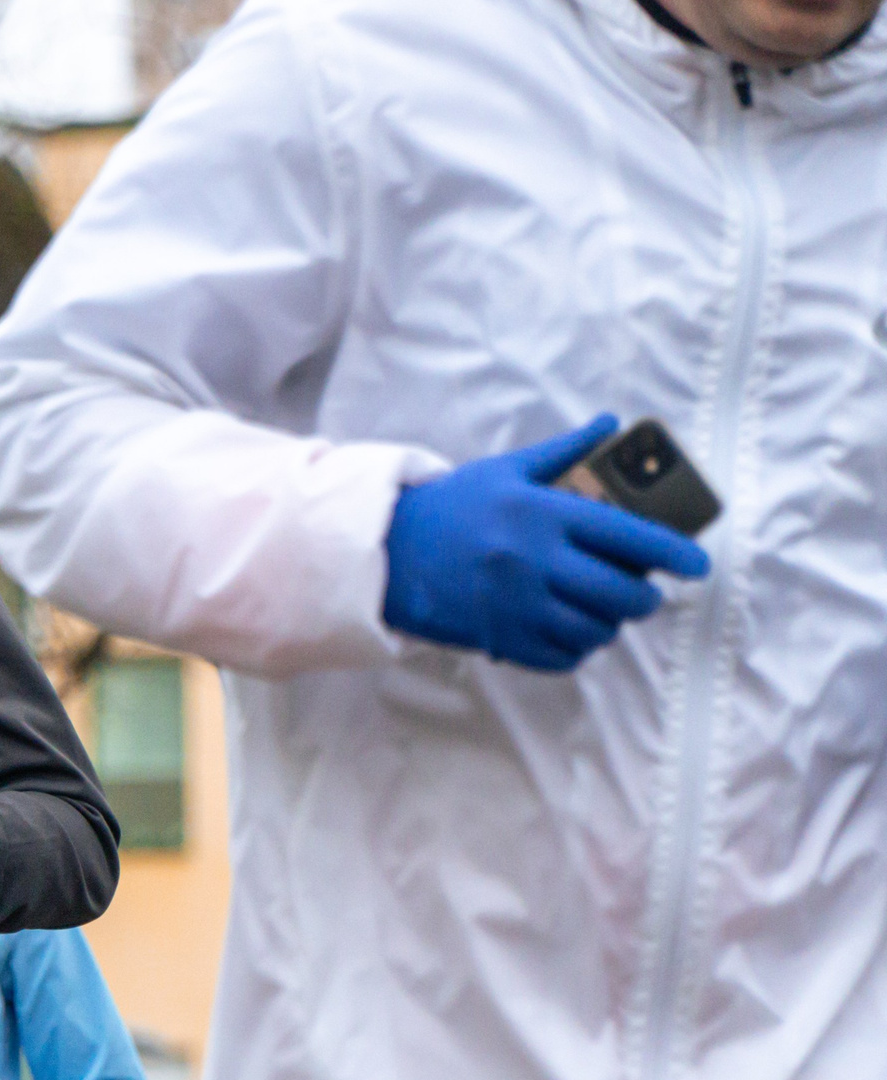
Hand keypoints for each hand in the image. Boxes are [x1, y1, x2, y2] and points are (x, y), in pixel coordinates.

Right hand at [383, 414, 709, 671]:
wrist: (382, 551)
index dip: (672, 554)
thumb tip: (612, 423)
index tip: (697, 566)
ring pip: (594, 629)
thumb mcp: (505, 470)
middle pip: (620, 593)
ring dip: (610, 625)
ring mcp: (516, 605)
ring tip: (605, 613)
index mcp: (544, 514)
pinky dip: (577, 649)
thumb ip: (564, 451)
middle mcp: (535, 561)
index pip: (629, 537)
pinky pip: (561, 656)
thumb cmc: (448, 507)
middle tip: (644, 594)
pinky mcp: (498, 637)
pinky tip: (572, 634)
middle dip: (644, 599)